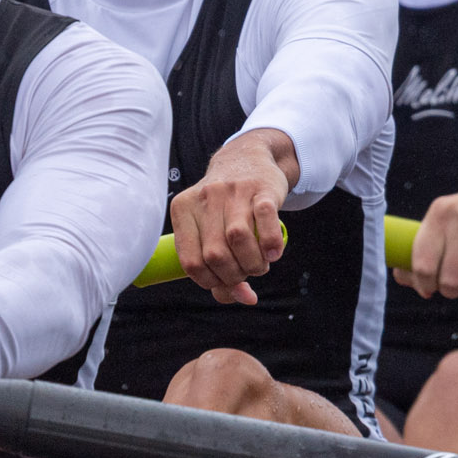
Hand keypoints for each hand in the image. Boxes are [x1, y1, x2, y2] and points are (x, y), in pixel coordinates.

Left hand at [174, 130, 294, 305]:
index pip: (191, 263)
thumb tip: (243, 299)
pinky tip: (274, 253)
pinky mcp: (262, 188)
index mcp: (183, 209)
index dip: (211, 282)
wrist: (247, 158)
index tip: (226, 283)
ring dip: (253, 263)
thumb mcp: (211, 229)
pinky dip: (271, 243)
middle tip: (247, 274)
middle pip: (215, 254)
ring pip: (238, 238)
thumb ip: (219, 268)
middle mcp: (205, 198)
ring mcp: (233, 191)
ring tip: (260, 265)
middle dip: (235, 276)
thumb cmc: (225, 205)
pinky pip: (265, 218)